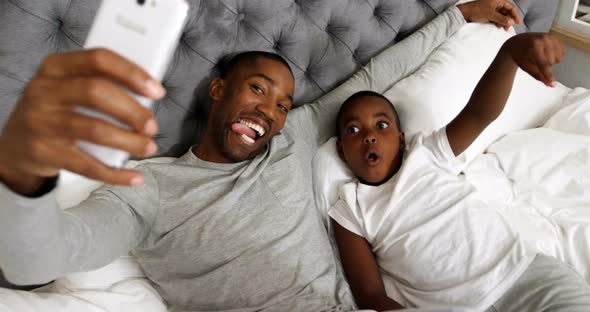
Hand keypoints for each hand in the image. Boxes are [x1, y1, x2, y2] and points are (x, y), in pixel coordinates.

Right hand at [0, 48, 164, 193]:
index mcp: (55, 67)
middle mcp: (45, 91)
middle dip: (133, 111)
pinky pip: (87, 166)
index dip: (132, 73)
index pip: (98, 60)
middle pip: (98, 92)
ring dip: (130, 141)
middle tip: (152, 126)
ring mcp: (42, 122)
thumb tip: (148, 98)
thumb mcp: (66, 88)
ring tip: (148, 147)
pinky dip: (116, 174)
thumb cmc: (55, 112)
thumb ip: (99, 84)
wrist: (14, 147)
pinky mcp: (45, 153)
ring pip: (96, 130)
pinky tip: (134, 177)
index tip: (156, 91)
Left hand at [458, 0, 520, 30]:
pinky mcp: (487, 12)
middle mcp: (495, 3)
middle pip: (506, 11)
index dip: (515, 15)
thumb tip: (511, 22)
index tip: (517, 22)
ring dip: (503, 21)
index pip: (510, 7)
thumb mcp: (490, 15)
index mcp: (498, 0)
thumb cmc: (476, 11)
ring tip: (502, 28)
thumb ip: (502, 19)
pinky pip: (495, 17)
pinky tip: (497, 26)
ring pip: (501, 15)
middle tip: (508, 27)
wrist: (464, 13)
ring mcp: (491, 8)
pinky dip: (497, 21)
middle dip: (508, 19)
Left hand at [501, 33, 565, 86]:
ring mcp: (551, 37)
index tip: (552, 83)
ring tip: (540, 55)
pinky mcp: (556, 37)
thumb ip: (538, 75)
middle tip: (534, 60)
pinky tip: (546, 52)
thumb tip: (550, 84)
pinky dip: (555, 55)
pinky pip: (562, 52)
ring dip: (550, 60)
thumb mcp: (525, 66)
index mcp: (534, 46)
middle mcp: (544, 39)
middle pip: (552, 62)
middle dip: (544, 65)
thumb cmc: (520, 55)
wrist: (517, 42)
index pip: (544, 64)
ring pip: (558, 58)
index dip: (548, 75)